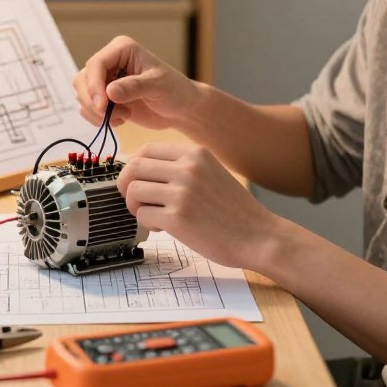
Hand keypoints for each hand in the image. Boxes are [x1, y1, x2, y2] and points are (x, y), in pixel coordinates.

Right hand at [72, 36, 198, 129]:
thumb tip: (110, 92)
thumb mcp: (158, 86)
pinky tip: (120, 120)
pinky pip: (87, 108)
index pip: (96, 64)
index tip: (102, 107)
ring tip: (123, 117)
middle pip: (82, 79)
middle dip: (93, 101)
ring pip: (82, 95)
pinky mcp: (105, 97)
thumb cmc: (175, 91)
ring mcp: (106, 80)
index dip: (94, 86)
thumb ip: (134, 87)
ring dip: (97, 112)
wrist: (181, 109)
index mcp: (122, 49)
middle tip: (110, 116)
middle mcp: (110, 62)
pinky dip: (98, 119)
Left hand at [117, 142, 278, 268]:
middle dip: (127, 185)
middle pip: (134, 167)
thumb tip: (142, 167)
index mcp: (195, 154)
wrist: (259, 236)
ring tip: (153, 214)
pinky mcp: (178, 218)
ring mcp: (182, 193)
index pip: (147, 149)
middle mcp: (187, 168)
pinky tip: (163, 227)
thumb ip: (182, 166)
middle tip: (136, 200)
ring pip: (133, 190)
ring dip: (136, 206)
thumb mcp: (211, 172)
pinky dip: (147, 223)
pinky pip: (142, 215)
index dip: (134, 165)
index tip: (136, 179)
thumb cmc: (234, 209)